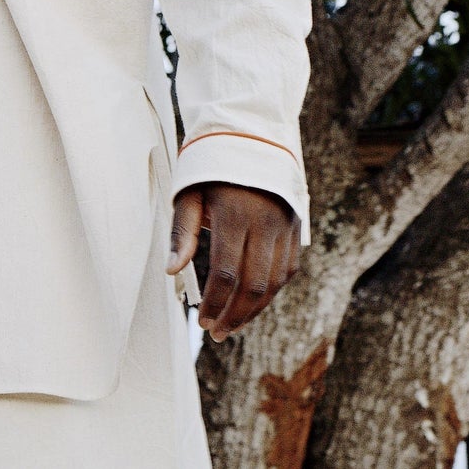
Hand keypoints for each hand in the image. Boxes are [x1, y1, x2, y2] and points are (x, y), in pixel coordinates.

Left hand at [168, 181, 300, 339]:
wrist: (250, 136)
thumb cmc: (211, 166)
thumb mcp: (189, 191)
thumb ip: (182, 232)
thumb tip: (172, 270)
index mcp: (235, 213)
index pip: (226, 273)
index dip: (215, 303)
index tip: (202, 321)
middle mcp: (265, 222)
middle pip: (253, 285)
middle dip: (234, 315)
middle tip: (216, 333)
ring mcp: (284, 226)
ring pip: (273, 283)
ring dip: (253, 310)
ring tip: (232, 325)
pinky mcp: (295, 228)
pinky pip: (287, 270)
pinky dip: (271, 291)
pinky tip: (253, 302)